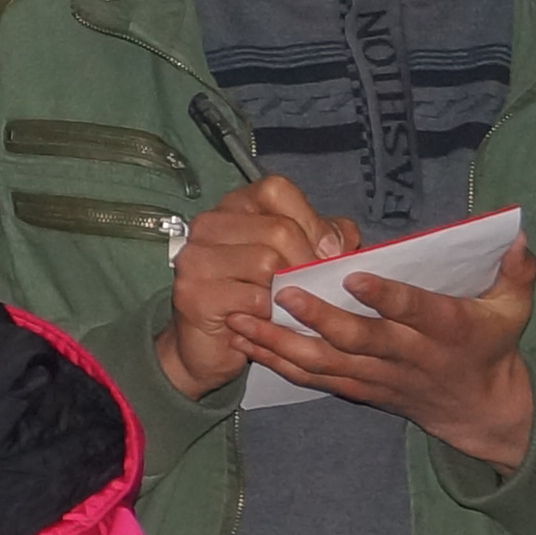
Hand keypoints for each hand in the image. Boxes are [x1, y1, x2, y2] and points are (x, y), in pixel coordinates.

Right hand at [157, 177, 350, 399]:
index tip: (328, 253)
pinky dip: (272, 313)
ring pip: (266, 263)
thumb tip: (342, 242)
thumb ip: (324, 239)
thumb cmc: (256, 297)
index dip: (311, 221)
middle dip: (308, 262)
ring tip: (292, 305)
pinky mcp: (193, 293)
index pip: (276, 190)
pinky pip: (252, 298)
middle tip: (318, 287)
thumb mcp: (296, 259)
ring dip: (291, 291)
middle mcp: (208, 225)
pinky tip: (270, 320)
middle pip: (278, 229)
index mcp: (234, 207)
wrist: (209, 343)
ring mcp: (196, 258)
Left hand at [239, 239, 535, 466]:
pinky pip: (314, 379)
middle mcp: (407, 354)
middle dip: (318, 318)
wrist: (479, 408)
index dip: (386, 297)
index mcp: (445, 328)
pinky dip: (278, 363)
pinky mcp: (359, 388)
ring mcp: (378, 375)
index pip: (413, 310)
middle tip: (280, 293)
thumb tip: (518, 235)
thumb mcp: (516, 307)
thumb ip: (518, 271)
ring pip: (325, 363)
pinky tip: (245, 344)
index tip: (353, 276)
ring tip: (241, 320)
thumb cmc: (491, 345)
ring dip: (280, 343)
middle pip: (358, 338)